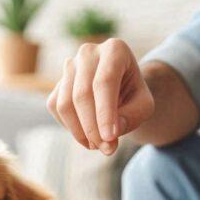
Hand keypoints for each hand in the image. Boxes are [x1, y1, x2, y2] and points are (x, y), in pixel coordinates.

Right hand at [47, 39, 153, 155]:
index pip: (104, 82)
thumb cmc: (133, 96)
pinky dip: (70, 128)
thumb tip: (108, 135)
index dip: (105, 114)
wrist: (120, 88)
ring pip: (65, 104)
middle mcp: (88, 53)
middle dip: (92, 128)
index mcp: (114, 50)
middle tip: (107, 149)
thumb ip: (131, 118)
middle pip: (82, 94)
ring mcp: (69, 67)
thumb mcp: (143, 107)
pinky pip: (56, 109)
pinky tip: (87, 134)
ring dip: (80, 132)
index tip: (109, 139)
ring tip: (97, 145)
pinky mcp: (57, 84)